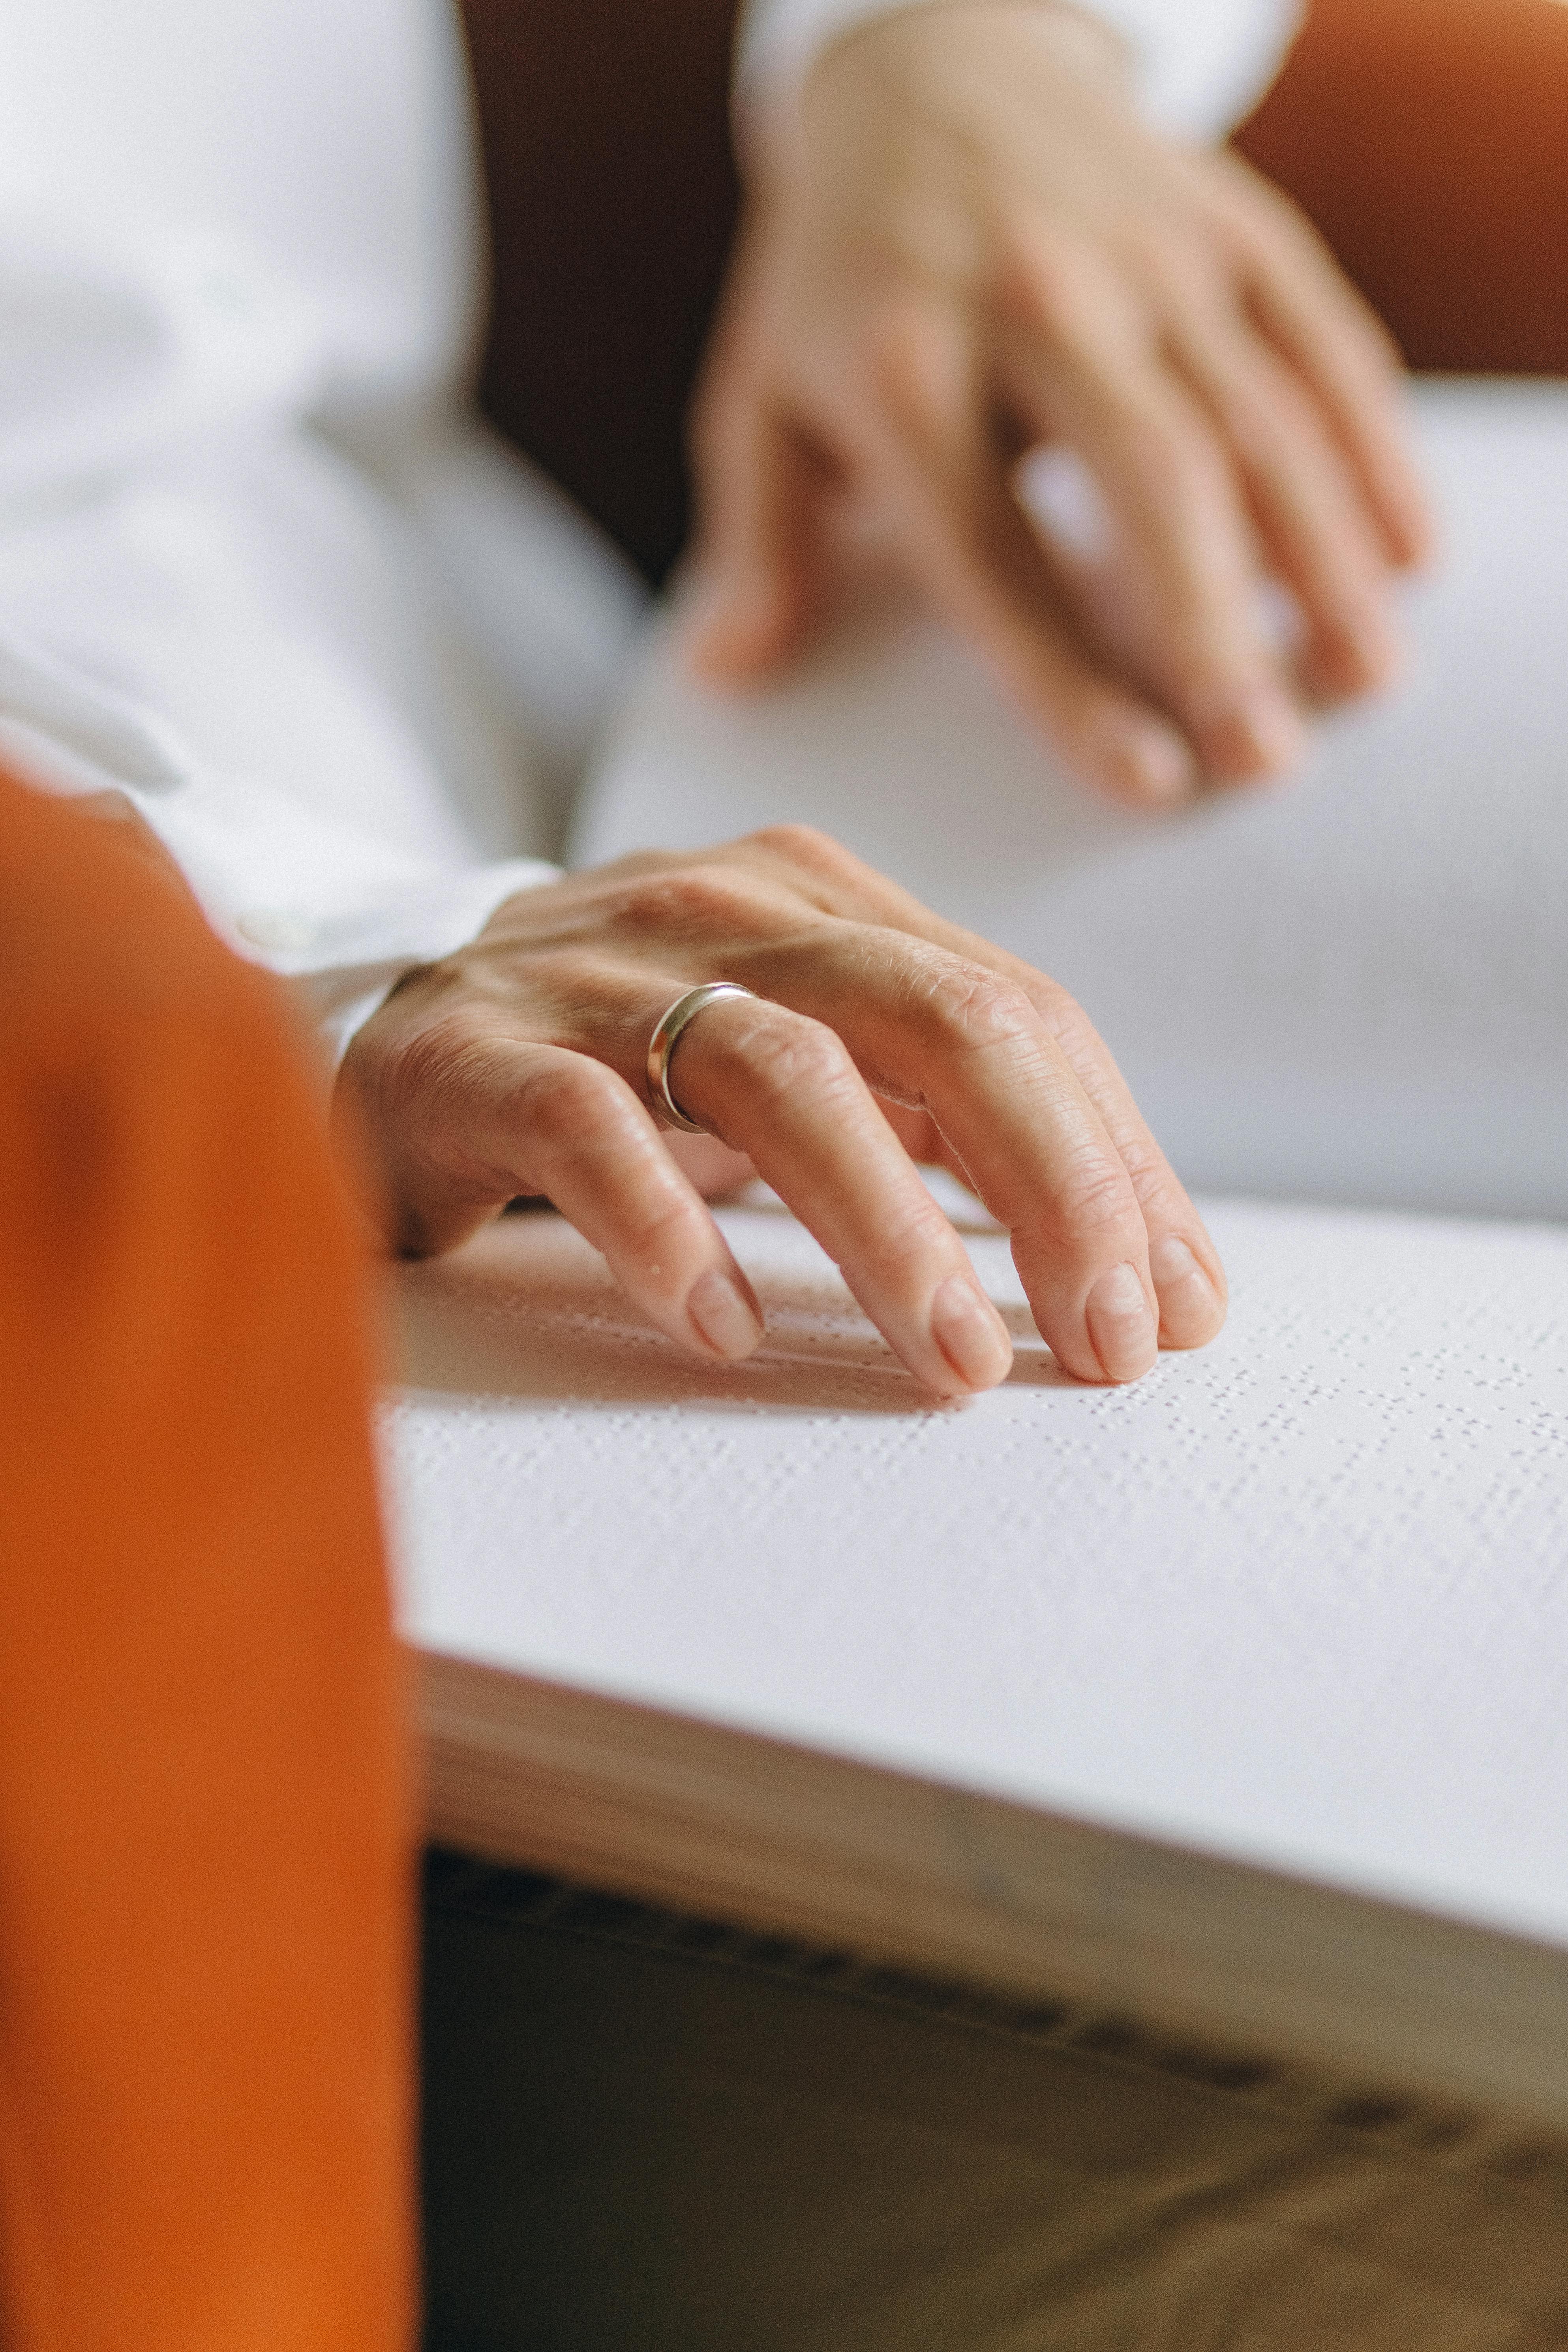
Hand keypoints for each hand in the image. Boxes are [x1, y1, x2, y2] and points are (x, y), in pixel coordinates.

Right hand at [335, 827, 1225, 1394]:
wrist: (381, 1042)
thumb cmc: (626, 1075)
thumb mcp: (805, 1070)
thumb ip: (952, 1131)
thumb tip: (1143, 1266)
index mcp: (821, 900)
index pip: (1015, 1012)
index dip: (1116, 1159)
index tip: (1174, 1304)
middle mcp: (724, 907)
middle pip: (938, 1022)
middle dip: (1054, 1188)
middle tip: (1105, 1340)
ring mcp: (593, 971)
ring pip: (787, 1074)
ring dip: (897, 1232)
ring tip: (961, 1361)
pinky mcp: (476, 1052)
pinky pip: (592, 1132)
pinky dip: (675, 1232)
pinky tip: (730, 1325)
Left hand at [687, 1, 1432, 805]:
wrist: (926, 66)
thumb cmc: (838, 279)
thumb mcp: (761, 397)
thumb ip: (757, 540)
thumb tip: (723, 678)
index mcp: (901, 374)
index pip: (996, 558)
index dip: (1073, 679)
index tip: (1148, 780)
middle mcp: (1031, 306)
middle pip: (1152, 485)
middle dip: (1219, 632)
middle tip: (1265, 760)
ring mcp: (1145, 253)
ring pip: (1259, 421)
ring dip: (1322, 564)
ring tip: (1360, 685)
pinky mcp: (1227, 221)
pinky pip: (1321, 341)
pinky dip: (1375, 450)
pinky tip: (1408, 556)